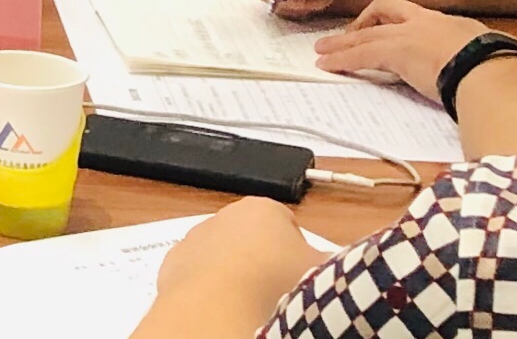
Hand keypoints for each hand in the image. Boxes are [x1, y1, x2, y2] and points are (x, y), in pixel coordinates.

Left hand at [147, 200, 323, 327]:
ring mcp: (195, 239)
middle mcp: (224, 215)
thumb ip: (337, 264)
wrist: (217, 307)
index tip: (306, 277)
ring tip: (253, 305)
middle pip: (254, 240)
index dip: (300, 253)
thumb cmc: (276, 283)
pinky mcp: (173, 266)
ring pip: (223, 258)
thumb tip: (344, 266)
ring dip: (236, 276)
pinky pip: (198, 278)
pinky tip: (224, 309)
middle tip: (282, 294)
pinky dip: (209, 292)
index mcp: (264, 208)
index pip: (289, 225)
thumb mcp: (325, 272)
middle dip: (266, 263)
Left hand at [312, 0, 488, 102]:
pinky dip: (342, 59)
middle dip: (363, 23)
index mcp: (450, 24)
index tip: (387, 30)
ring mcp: (409, 35)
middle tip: (347, 35)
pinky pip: (361, 53)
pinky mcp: (396, 51)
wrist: (494, 71)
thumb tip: (483, 76)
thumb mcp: (491, 58)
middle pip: (385, 12)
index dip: (397, 19)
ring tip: (323, 51)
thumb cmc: (502, 70)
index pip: (416, 14)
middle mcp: (427, 23)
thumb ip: (477, 62)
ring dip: (343, 43)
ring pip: (366, 34)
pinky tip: (327, 65)